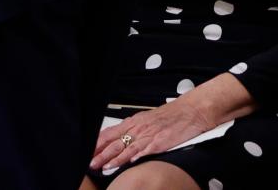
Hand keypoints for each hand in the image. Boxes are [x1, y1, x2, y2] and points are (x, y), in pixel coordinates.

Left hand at [90, 99, 214, 173]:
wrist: (191, 111)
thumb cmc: (171, 116)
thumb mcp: (148, 121)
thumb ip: (135, 131)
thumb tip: (121, 142)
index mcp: (134, 122)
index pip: (110, 133)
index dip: (98, 143)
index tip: (87, 151)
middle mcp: (138, 128)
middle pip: (115, 141)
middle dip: (101, 153)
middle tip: (90, 163)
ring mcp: (149, 135)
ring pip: (126, 148)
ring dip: (113, 158)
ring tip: (102, 166)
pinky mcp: (160, 142)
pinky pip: (145, 150)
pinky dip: (135, 156)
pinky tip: (127, 163)